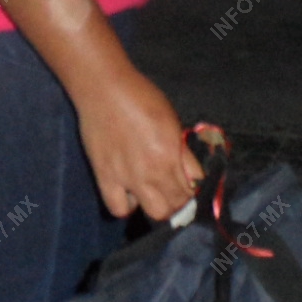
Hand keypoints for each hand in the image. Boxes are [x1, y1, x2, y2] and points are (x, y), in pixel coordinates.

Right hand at [74, 67, 203, 220]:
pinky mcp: (106, 178)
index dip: (196, 188)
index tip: (192, 185)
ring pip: (155, 212)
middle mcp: (153, 170)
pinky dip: (127, 205)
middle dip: (180, 200)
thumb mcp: (172, 120)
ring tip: (154, 193)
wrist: (105, 89)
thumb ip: (181, 150)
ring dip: (159, 206)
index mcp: (172, 153)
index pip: (196, 187)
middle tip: (174, 189)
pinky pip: (119, 208)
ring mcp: (128, 178)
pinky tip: (129, 192)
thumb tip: (190, 172)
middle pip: (177, 204)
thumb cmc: (141, 97)